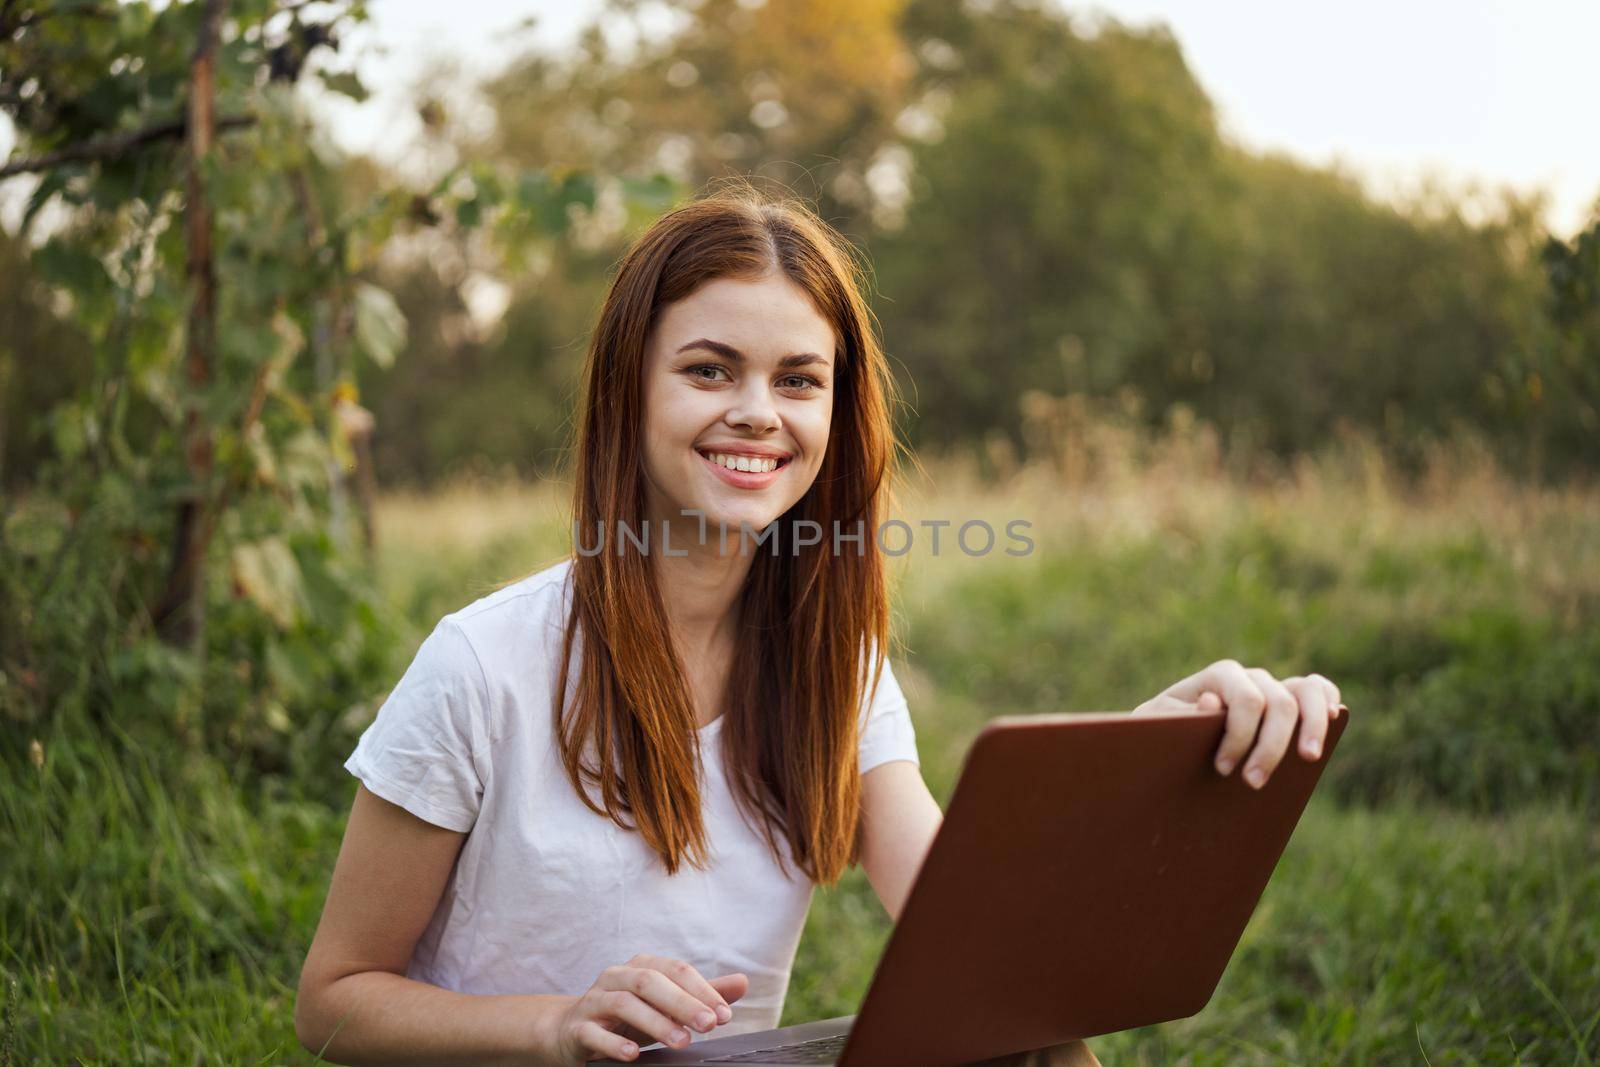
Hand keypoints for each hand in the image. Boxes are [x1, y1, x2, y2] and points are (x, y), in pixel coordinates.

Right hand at [550, 953, 748, 1063]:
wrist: (570, 1031)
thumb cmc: (626, 1017)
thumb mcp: (665, 1005)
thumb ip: (701, 994)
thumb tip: (742, 982)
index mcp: (641, 966)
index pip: (675, 970)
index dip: (702, 990)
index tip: (725, 1015)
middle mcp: (617, 977)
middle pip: (650, 981)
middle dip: (682, 1002)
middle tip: (709, 1025)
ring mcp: (594, 1001)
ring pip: (624, 1004)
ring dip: (655, 1022)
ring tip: (681, 1042)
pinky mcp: (578, 1027)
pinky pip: (594, 1032)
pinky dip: (614, 1042)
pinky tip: (634, 1053)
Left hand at [1132, 659, 1343, 788]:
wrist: (1166, 736)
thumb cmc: (1161, 733)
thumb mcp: (1158, 726)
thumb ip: (1179, 716)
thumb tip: (1212, 704)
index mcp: (1219, 677)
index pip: (1247, 700)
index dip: (1241, 736)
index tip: (1222, 768)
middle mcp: (1250, 678)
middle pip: (1280, 704)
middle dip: (1271, 747)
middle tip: (1253, 784)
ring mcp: (1271, 687)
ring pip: (1307, 691)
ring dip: (1313, 726)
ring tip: (1308, 758)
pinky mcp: (1287, 701)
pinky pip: (1317, 689)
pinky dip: (1328, 701)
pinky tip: (1333, 720)